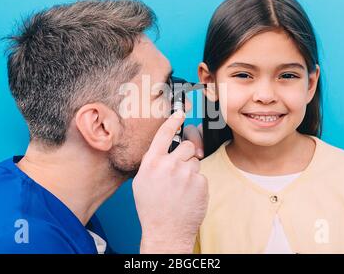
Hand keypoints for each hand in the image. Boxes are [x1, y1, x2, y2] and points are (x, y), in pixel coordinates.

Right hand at [133, 111, 207, 253]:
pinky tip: (188, 195)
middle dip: (186, 154)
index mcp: (152, 163)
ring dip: (191, 169)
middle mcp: (169, 165)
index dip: (173, 120)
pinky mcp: (200, 183)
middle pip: (187, 146)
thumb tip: (161, 148)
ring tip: (182, 187)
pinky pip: (201, 175)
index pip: (164, 134)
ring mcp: (186, 174)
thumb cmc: (152, 208)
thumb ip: (152, 162)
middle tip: (179, 171)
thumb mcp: (142, 181)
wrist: (166, 231)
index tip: (181, 112)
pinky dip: (196, 183)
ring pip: (195, 160)